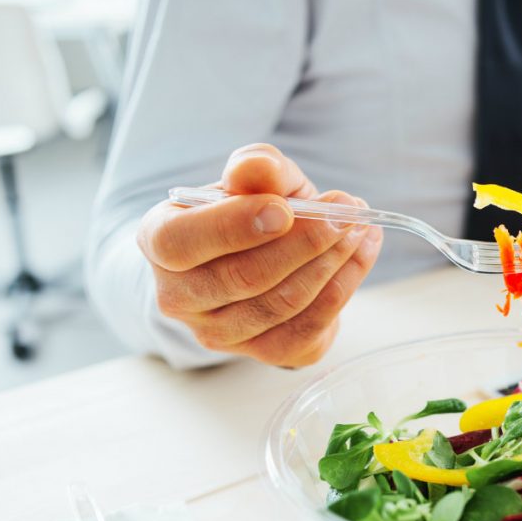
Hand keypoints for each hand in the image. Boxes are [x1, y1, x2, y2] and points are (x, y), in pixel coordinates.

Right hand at [137, 143, 381, 366]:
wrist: (263, 255)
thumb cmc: (251, 211)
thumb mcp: (254, 179)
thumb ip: (257, 167)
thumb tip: (257, 169)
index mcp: (159, 241)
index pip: (180, 242)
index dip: (233, 226)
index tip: (285, 208)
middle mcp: (179, 297)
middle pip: (243, 277)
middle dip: (305, 242)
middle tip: (347, 213)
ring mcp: (218, 334)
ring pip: (282, 303)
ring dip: (331, 262)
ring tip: (359, 228)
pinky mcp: (263, 353)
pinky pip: (309, 327)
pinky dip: (343, 286)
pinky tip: (362, 253)